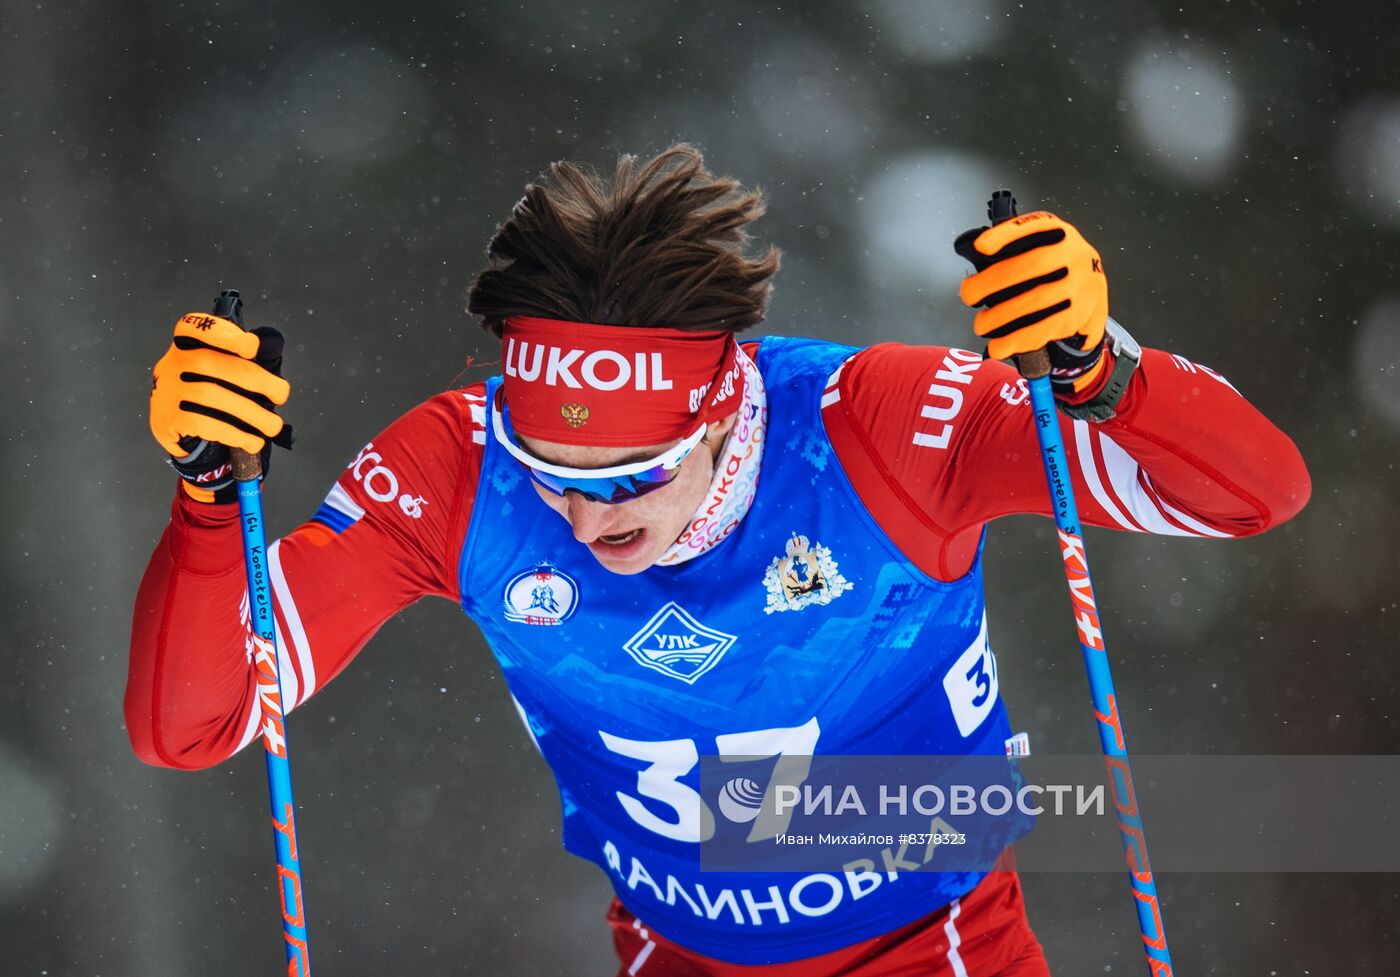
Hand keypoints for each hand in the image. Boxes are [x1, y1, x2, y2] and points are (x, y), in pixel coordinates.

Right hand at [149, 312, 292, 501]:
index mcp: (186, 345)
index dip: (223, 333)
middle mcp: (173, 364)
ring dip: (252, 413)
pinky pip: (206, 424)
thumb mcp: (219, 372)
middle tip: (281, 394)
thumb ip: (241, 360)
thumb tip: (273, 348)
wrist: (178, 430)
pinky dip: (235, 434)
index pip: (193, 326)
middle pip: (216, 365)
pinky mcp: (167, 419)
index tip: (253, 346)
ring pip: (213, 396)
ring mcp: (167, 392)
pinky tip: (254, 441)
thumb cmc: (210, 394)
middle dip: (257, 380)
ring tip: (273, 426)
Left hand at [953, 212, 1107, 386]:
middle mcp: (1076, 254)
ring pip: (1039, 300)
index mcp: (1060, 234)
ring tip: (981, 325)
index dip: (1007, 235)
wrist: (1093, 298)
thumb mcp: (1044, 249)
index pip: (1035, 226)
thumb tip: (971, 255)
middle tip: (968, 295)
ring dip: (1003, 315)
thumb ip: (1016, 250)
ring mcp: (1083, 284)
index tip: (980, 246)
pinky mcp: (1084, 314)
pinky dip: (1020, 339)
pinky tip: (1000, 345)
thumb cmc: (1055, 272)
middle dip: (994, 281)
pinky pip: (1048, 327)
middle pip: (1033, 265)